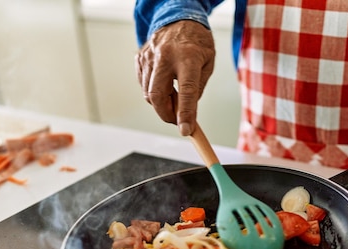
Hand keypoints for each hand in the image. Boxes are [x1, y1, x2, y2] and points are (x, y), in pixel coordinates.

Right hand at [135, 20, 215, 135]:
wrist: (180, 19)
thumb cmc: (197, 43)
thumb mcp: (207, 65)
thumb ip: (197, 90)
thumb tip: (186, 114)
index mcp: (188, 57)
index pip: (187, 91)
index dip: (186, 114)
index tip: (186, 130)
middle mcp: (165, 56)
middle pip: (158, 95)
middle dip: (166, 114)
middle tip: (176, 119)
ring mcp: (150, 56)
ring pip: (148, 93)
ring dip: (161, 103)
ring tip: (174, 96)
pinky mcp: (140, 58)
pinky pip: (143, 84)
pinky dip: (153, 91)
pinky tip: (164, 84)